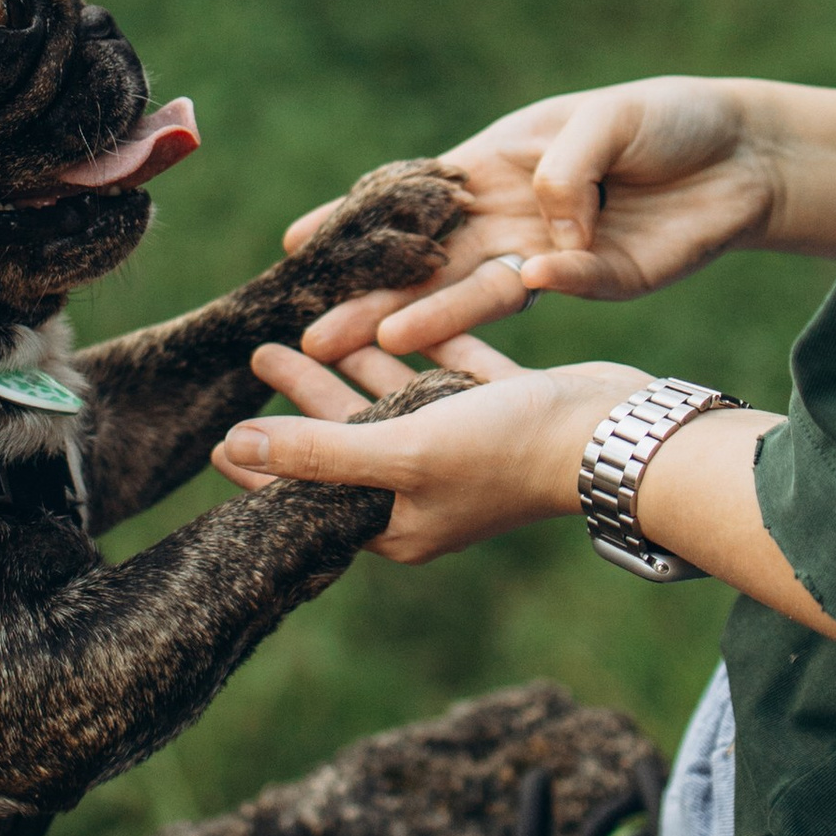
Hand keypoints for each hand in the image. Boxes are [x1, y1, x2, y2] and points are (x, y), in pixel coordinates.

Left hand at [214, 335, 654, 563]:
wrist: (616, 434)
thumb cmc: (506, 451)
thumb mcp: (401, 451)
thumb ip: (318, 448)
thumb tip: (235, 444)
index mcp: (399, 518)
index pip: (313, 492)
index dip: (266, 465)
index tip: (220, 438)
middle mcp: (430, 489)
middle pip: (348, 437)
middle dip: (304, 398)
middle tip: (260, 354)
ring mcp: (468, 449)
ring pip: (397, 401)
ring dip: (354, 366)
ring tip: (307, 332)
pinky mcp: (504, 409)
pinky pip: (450, 373)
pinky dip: (422, 348)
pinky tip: (395, 318)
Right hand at [285, 76, 835, 362]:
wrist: (744, 154)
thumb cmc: (664, 119)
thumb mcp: (606, 119)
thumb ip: (565, 168)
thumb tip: (540, 229)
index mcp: (493, 165)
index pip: (410, 199)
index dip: (354, 220)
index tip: (295, 245)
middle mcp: (510, 217)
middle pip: (429, 263)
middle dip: (371, 296)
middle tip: (314, 335)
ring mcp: (551, 255)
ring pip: (476, 292)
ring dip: (427, 318)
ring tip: (375, 342)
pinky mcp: (599, 281)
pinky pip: (559, 287)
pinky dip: (541, 283)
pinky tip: (518, 283)